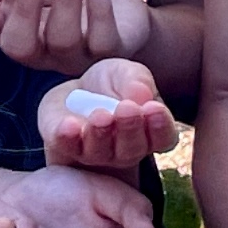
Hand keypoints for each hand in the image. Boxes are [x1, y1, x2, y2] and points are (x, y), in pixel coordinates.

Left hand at [39, 60, 179, 173]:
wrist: (76, 89)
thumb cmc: (112, 84)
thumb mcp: (128, 73)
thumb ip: (137, 82)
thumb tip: (142, 95)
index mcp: (149, 132)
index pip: (162, 137)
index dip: (160, 125)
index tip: (154, 108)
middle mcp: (125, 151)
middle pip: (132, 149)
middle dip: (130, 128)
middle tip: (127, 109)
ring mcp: (94, 154)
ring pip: (100, 152)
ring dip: (100, 135)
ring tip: (101, 116)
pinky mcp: (65, 147)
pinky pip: (67, 147)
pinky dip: (68, 138)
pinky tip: (69, 125)